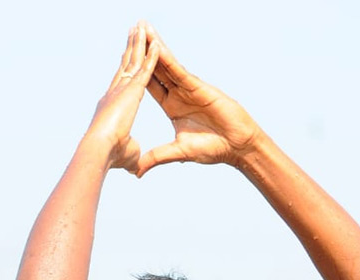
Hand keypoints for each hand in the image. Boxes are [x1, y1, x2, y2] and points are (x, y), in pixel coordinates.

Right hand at [87, 23, 160, 173]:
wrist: (100, 150)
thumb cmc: (110, 156)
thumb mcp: (128, 155)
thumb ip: (136, 158)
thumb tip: (139, 171)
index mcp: (114, 104)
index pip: (121, 82)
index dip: (125, 69)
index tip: (127, 57)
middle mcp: (116, 91)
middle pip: (126, 65)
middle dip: (131, 48)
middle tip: (134, 31)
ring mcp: (123, 88)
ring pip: (134, 61)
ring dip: (140, 44)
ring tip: (143, 27)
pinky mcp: (133, 90)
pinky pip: (146, 68)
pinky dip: (152, 55)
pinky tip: (157, 43)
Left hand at [135, 23, 263, 175]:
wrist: (237, 147)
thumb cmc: (214, 149)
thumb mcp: (179, 151)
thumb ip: (157, 157)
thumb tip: (136, 172)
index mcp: (171, 107)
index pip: (148, 85)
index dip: (134, 71)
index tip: (121, 56)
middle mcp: (178, 94)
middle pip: (154, 68)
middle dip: (142, 49)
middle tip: (129, 29)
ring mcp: (188, 88)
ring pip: (165, 63)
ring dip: (153, 45)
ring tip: (141, 27)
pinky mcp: (197, 86)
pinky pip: (178, 69)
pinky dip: (166, 56)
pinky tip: (155, 44)